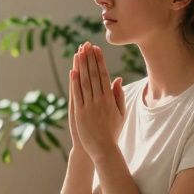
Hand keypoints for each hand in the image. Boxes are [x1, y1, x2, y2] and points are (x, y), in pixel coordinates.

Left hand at [70, 43, 124, 161]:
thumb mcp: (121, 113)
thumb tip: (118, 79)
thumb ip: (119, 95)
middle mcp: (99, 100)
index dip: (100, 61)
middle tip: (87, 45)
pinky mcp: (79, 113)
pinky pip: (77, 95)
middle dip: (90, 59)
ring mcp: (89, 106)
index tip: (97, 49)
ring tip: (79, 53)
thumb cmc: (112, 131)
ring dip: (81, 66)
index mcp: (110, 99)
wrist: (103, 149)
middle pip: (93, 76)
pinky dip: (74, 82)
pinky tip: (72, 71)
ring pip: (84, 82)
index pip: (104, 75)